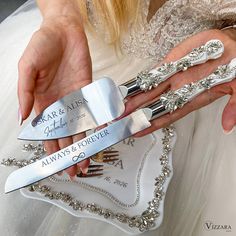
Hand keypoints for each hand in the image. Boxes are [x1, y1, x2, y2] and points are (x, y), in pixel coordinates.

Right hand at [18, 14, 90, 177]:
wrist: (63, 30)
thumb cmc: (42, 45)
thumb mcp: (27, 68)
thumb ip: (25, 93)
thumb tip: (22, 118)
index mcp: (43, 102)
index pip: (47, 132)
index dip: (51, 149)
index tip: (56, 164)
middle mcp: (60, 104)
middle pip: (65, 134)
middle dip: (69, 152)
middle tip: (75, 170)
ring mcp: (75, 99)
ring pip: (80, 126)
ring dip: (84, 144)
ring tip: (87, 160)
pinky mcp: (88, 91)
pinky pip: (94, 109)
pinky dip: (99, 121)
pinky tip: (102, 135)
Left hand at [124, 29, 235, 135]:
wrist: (228, 46)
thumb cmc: (233, 67)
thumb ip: (233, 106)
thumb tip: (228, 126)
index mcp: (193, 98)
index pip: (169, 116)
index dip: (152, 124)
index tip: (137, 131)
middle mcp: (180, 90)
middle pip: (154, 106)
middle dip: (136, 114)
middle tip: (120, 122)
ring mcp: (172, 77)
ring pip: (149, 91)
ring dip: (133, 100)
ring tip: (118, 109)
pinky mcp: (169, 63)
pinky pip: (151, 74)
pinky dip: (139, 82)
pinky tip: (127, 89)